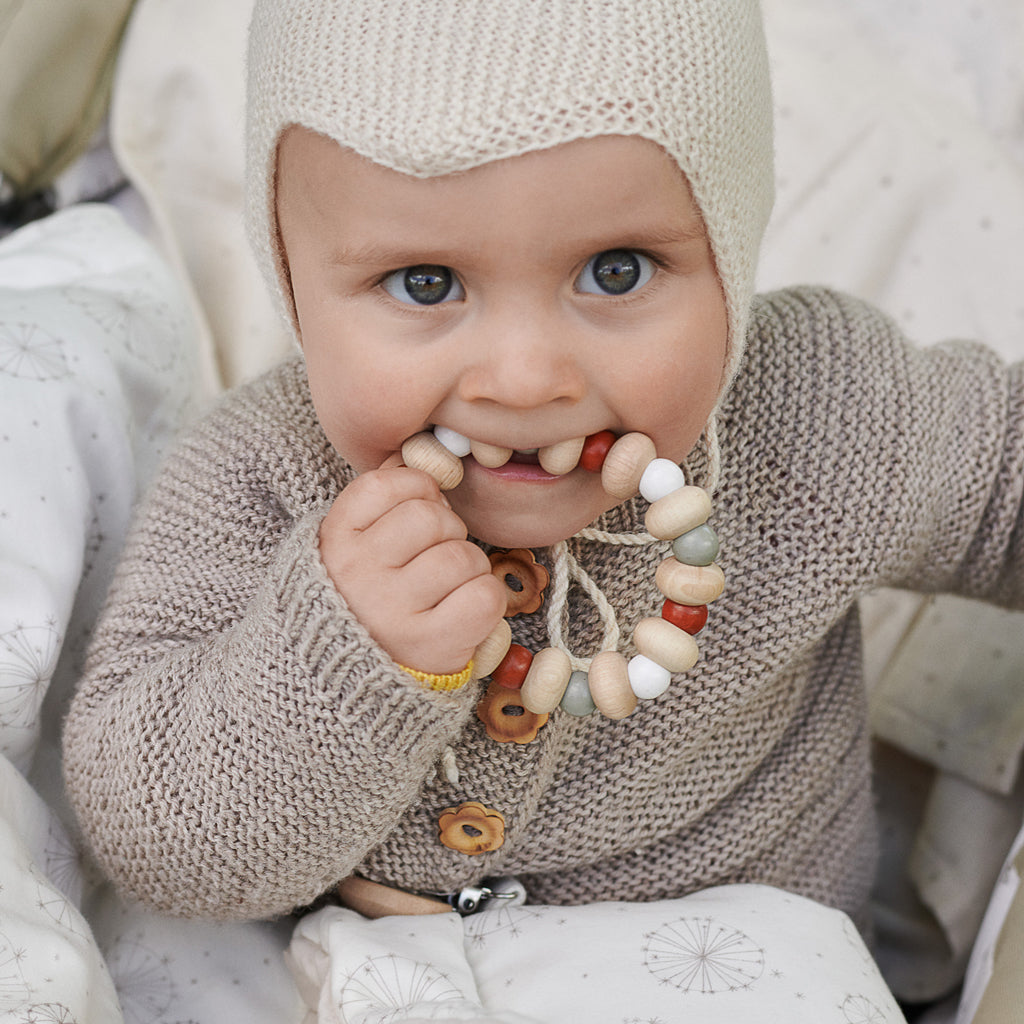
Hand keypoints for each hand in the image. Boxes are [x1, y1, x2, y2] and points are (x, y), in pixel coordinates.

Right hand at [319, 464, 505, 673]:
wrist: (346, 679)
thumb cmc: (362, 601)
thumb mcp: (349, 547)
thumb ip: (380, 502)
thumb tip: (423, 458)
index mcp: (334, 542)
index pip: (388, 484)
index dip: (417, 490)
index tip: (416, 515)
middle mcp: (358, 574)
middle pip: (431, 517)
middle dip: (447, 530)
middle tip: (435, 556)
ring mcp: (393, 611)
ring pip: (463, 555)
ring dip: (468, 567)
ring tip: (447, 588)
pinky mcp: (430, 643)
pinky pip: (484, 595)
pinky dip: (486, 599)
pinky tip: (463, 610)